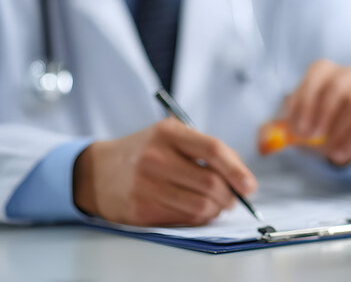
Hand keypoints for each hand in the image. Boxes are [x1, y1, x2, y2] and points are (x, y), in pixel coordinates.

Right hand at [72, 119, 256, 225]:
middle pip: (211, 184)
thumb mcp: (171, 137)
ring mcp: (145, 185)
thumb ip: (206, 151)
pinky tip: (194, 209)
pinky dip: (198, 218)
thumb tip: (242, 179)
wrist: (97, 171)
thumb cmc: (145, 152)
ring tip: (214, 203)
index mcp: (168, 133)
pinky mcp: (140, 210)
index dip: (237, 170)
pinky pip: (184, 220)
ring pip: (201, 206)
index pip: (213, 150)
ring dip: (216, 209)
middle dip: (230, 196)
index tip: (249, 185)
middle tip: (233, 198)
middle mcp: (155, 157)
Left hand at [277, 59, 350, 165]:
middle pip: (339, 87)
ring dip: (340, 129)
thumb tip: (263, 146)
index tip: (298, 130)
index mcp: (322, 71)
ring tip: (327, 151)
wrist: (336, 133)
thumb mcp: (288, 126)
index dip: (306, 102)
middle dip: (324, 114)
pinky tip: (340, 154)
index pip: (316, 76)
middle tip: (312, 138)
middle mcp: (347, 74)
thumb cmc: (310, 123)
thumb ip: (272, 134)